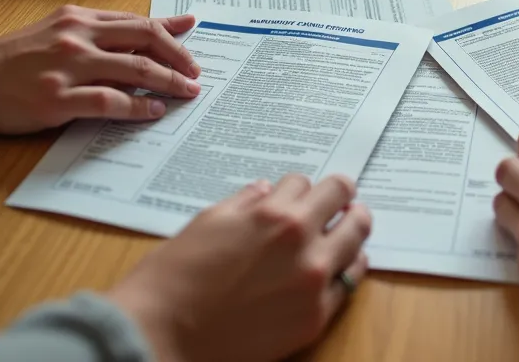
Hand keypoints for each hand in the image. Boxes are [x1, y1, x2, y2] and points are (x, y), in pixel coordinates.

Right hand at [0, 6, 201, 133]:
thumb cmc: (12, 59)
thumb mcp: (55, 32)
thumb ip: (97, 33)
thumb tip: (138, 37)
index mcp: (77, 18)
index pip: (135, 21)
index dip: (170, 29)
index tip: (193, 33)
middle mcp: (77, 36)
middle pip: (145, 38)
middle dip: (178, 55)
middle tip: (196, 71)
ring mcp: (69, 67)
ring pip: (135, 69)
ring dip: (168, 82)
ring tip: (187, 92)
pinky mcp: (59, 98)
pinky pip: (111, 101)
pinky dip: (139, 107)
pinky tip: (153, 111)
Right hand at [108, 175, 371, 361]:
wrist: (161, 334)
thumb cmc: (172, 278)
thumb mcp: (206, 222)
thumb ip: (244, 203)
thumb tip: (265, 192)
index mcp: (272, 214)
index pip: (303, 182)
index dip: (297, 188)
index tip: (297, 195)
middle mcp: (300, 242)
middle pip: (341, 198)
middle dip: (337, 196)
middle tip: (337, 201)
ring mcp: (313, 280)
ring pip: (357, 236)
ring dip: (351, 226)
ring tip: (349, 226)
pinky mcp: (316, 316)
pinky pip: (351, 280)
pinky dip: (348, 266)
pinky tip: (342, 264)